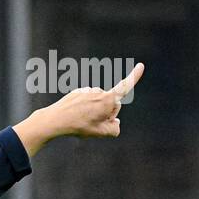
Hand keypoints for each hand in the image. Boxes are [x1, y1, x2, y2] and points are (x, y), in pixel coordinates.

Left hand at [14, 61, 143, 155]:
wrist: (56, 119)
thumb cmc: (80, 126)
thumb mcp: (101, 133)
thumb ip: (114, 130)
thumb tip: (115, 123)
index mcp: (108, 100)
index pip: (125, 87)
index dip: (134, 77)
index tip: (141, 66)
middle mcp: (100, 92)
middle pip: (111, 104)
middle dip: (107, 113)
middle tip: (94, 125)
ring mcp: (89, 91)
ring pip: (98, 103)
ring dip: (95, 111)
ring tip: (82, 121)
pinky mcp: (79, 92)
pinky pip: (87, 101)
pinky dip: (85, 108)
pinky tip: (76, 115)